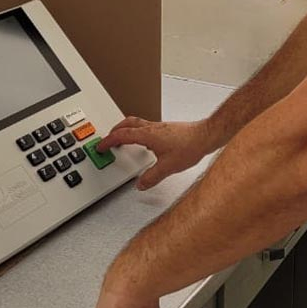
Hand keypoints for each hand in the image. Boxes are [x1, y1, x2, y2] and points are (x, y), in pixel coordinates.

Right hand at [98, 117, 215, 189]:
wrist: (206, 136)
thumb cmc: (190, 146)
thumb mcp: (168, 167)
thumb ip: (151, 177)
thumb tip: (141, 184)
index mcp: (147, 135)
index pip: (121, 135)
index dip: (108, 141)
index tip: (101, 146)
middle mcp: (152, 128)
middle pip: (126, 124)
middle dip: (114, 131)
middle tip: (107, 138)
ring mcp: (159, 127)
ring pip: (136, 123)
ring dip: (125, 129)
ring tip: (122, 138)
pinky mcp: (167, 129)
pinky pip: (146, 127)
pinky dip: (138, 132)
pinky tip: (144, 141)